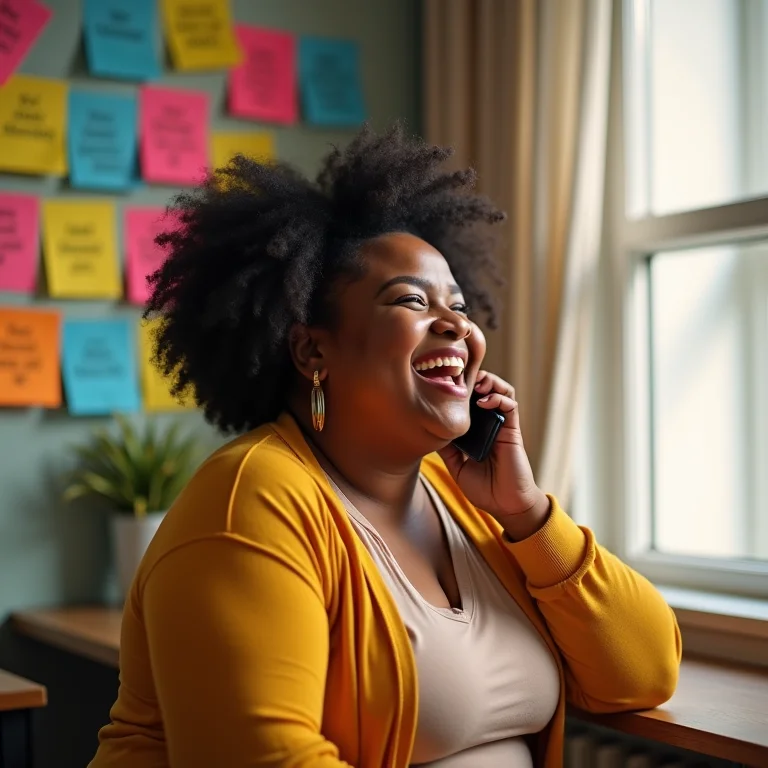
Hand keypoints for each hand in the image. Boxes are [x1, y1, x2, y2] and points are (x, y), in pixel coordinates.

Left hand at [438, 370, 550, 538]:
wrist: (506, 505)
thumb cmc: (483, 489)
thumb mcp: (457, 466)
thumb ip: (447, 449)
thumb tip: (427, 430)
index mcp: (475, 430)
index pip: (469, 401)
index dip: (459, 388)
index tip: (442, 383)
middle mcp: (488, 424)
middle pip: (484, 389)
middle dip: (472, 377)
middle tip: (457, 376)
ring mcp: (502, 425)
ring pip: (500, 390)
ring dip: (489, 381)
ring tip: (475, 383)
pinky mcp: (513, 430)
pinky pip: (510, 405)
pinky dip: (498, 397)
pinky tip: (484, 401)